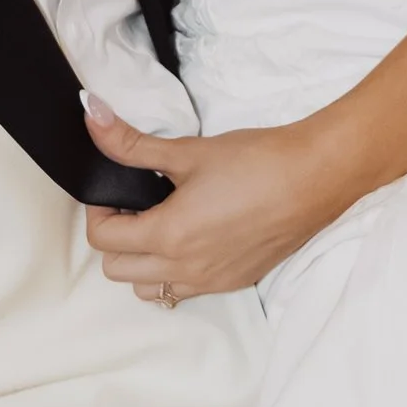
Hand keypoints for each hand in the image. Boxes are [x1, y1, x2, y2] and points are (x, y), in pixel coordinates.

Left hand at [81, 100, 353, 304]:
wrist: (316, 177)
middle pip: (117, 270)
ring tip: (161, 226)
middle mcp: (185, 268)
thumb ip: (132, 143)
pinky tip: (193, 238)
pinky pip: (184, 291)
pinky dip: (174, 273)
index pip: (103, 239)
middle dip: (116, 238)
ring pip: (148, 289)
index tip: (114, 191)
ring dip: (142, 263)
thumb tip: (91, 115)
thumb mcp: (188, 151)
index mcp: (168, 236)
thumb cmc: (256, 161)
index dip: (99, 210)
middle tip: (134, 206)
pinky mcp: (234, 283)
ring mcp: (210, 281)